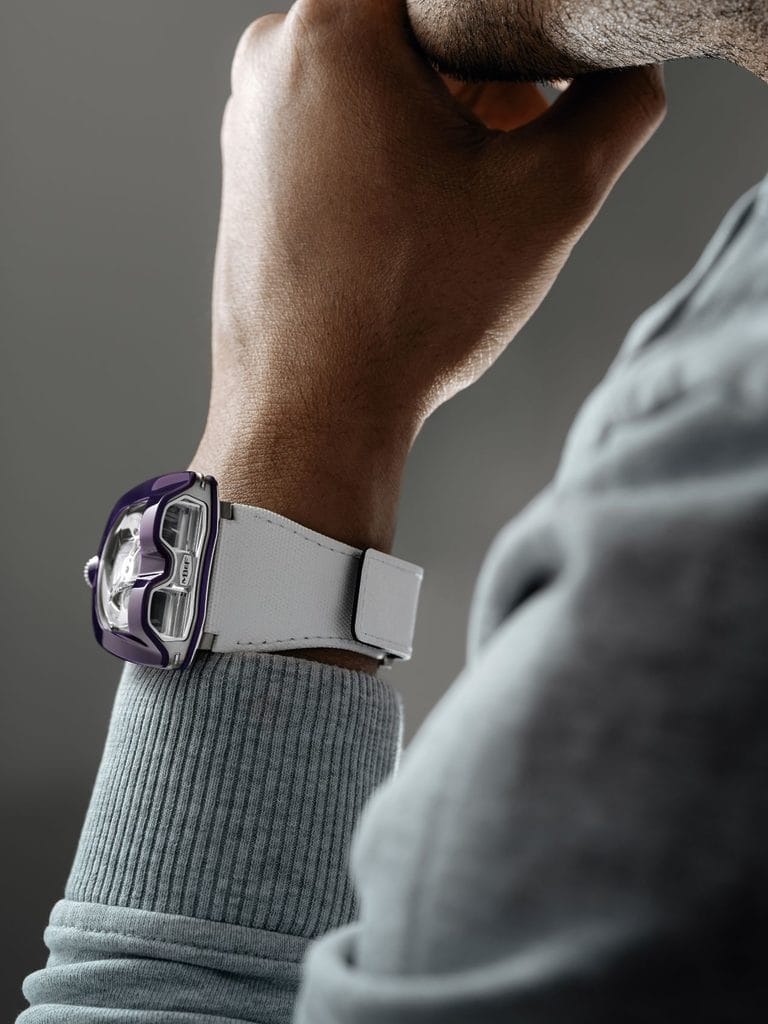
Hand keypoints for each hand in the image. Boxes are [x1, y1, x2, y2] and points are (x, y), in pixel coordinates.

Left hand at [193, 0, 663, 569]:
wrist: (314, 409)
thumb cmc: (407, 312)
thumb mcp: (549, 198)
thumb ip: (617, 107)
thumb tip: (629, 75)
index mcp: (337, 28)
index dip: (515, 40)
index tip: (531, 105)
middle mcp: (275, 57)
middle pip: (415, 31)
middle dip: (479, 87)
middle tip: (504, 160)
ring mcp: (250, 117)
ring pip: (374, 83)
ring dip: (435, 125)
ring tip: (455, 205)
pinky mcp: (249, 171)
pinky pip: (334, 130)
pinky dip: (385, 158)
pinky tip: (408, 225)